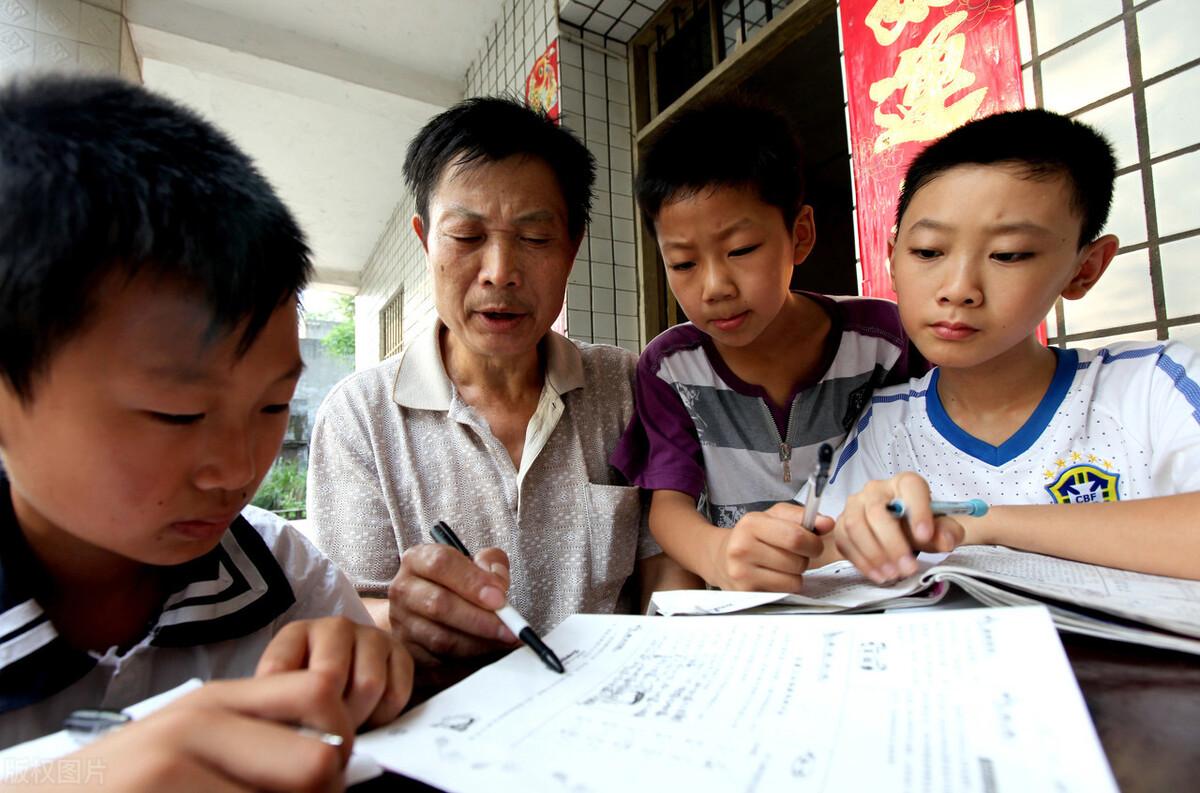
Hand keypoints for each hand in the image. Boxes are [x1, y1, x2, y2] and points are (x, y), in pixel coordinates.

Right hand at [5, 672, 351, 791]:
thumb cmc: (133, 777)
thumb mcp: (193, 736)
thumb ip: (258, 736)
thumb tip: (337, 760)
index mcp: (218, 699)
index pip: (320, 693)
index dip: (342, 738)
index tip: (329, 772)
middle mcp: (200, 725)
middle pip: (317, 762)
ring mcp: (174, 768)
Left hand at [256, 617, 412, 727]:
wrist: (353, 677)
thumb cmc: (310, 694)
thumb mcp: (282, 695)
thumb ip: (278, 705)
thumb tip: (282, 732)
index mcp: (297, 633)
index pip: (277, 669)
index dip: (280, 708)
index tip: (285, 729)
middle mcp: (335, 627)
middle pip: (328, 678)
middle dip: (326, 717)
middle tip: (322, 736)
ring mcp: (371, 636)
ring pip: (368, 685)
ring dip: (357, 717)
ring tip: (346, 727)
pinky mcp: (400, 652)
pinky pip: (396, 693)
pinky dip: (383, 716)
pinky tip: (370, 717)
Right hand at [386, 544, 518, 665]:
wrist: (423, 610)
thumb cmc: (453, 585)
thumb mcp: (474, 563)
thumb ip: (491, 563)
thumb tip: (498, 584)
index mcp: (417, 560)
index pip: (441, 564)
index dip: (473, 581)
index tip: (499, 598)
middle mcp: (403, 590)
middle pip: (439, 605)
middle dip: (480, 619)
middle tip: (509, 628)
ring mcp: (401, 624)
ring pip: (440, 639)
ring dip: (477, 644)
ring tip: (503, 643)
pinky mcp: (407, 653)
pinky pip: (439, 664)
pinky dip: (467, 663)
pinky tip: (487, 657)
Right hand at [710, 502, 831, 591]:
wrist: (719, 558)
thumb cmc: (752, 536)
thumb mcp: (772, 518)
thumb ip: (802, 517)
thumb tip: (828, 523)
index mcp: (751, 524)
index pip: (796, 537)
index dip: (813, 542)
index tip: (813, 543)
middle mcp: (742, 548)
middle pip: (798, 561)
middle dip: (804, 559)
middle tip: (795, 555)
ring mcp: (742, 573)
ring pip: (794, 580)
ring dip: (796, 574)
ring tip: (781, 566)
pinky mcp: (746, 593)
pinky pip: (784, 592)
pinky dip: (786, 586)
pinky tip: (773, 577)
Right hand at [834, 471, 964, 582]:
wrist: (901, 535)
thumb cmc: (920, 526)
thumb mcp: (942, 528)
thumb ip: (948, 532)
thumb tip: (945, 540)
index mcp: (905, 483)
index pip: (910, 488)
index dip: (917, 511)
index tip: (925, 536)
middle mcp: (876, 489)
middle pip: (876, 512)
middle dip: (892, 544)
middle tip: (908, 567)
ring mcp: (854, 506)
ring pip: (855, 527)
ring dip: (874, 555)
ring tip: (893, 574)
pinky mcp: (842, 525)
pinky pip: (844, 541)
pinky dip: (861, 561)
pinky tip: (878, 574)